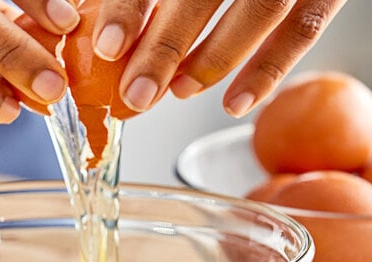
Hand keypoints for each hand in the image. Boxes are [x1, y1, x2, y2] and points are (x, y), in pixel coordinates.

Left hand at [90, 0, 348, 116]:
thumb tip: (116, 43)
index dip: (128, 7)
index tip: (108, 48)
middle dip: (164, 48)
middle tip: (137, 94)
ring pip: (258, 8)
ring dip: (213, 60)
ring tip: (179, 91)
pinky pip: (302, 29)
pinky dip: (268, 71)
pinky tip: (234, 103)